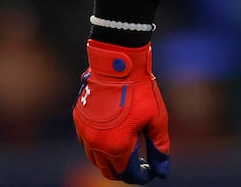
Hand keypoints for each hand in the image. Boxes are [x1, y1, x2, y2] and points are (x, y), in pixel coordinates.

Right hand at [73, 41, 170, 182]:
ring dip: (110, 160)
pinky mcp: (79, 120)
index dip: (142, 176)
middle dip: (125, 172)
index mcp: (117, 146)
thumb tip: (161, 170)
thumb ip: (159, 147)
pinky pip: (87, 142)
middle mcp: (97, 144)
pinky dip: (99, 145)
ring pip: (96, 159)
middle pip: (109, 171)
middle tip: (139, 164)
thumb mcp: (157, 120)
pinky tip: (111, 135)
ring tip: (126, 150)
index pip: (128, 174)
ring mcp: (84, 133)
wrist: (117, 64)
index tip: (150, 170)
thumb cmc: (140, 90)